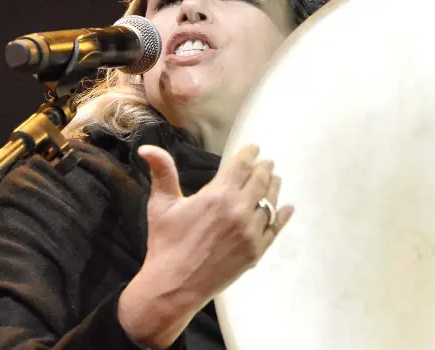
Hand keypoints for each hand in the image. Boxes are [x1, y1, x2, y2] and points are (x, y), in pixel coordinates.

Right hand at [118, 144, 292, 347]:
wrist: (174, 287)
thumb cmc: (165, 243)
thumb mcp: (161, 204)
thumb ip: (162, 172)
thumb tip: (147, 147)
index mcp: (217, 195)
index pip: (242, 165)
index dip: (250, 153)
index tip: (254, 148)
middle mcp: (239, 211)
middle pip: (260, 180)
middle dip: (264, 168)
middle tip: (267, 162)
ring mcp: (250, 233)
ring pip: (270, 202)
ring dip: (273, 187)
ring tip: (275, 179)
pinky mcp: (255, 251)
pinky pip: (274, 229)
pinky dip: (282, 216)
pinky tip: (287, 208)